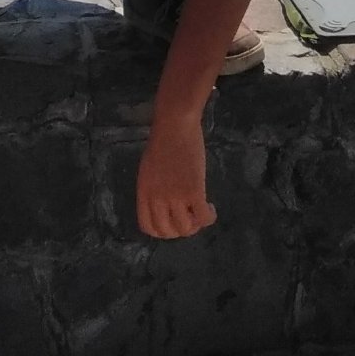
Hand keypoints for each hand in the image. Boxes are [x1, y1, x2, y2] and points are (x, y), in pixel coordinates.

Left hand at [136, 116, 215, 239]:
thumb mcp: (148, 170)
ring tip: (201, 211)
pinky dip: (209, 217)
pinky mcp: (193, 191)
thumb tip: (164, 206)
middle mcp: (157, 198)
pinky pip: (203, 217)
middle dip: (180, 230)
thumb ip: (153, 189)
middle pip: (167, 231)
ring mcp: (175, 196)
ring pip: (185, 228)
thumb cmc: (163, 141)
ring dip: (196, 225)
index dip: (162, 231)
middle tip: (190, 219)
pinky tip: (210, 207)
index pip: (148, 227)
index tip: (173, 223)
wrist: (175, 124)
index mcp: (144, 192)